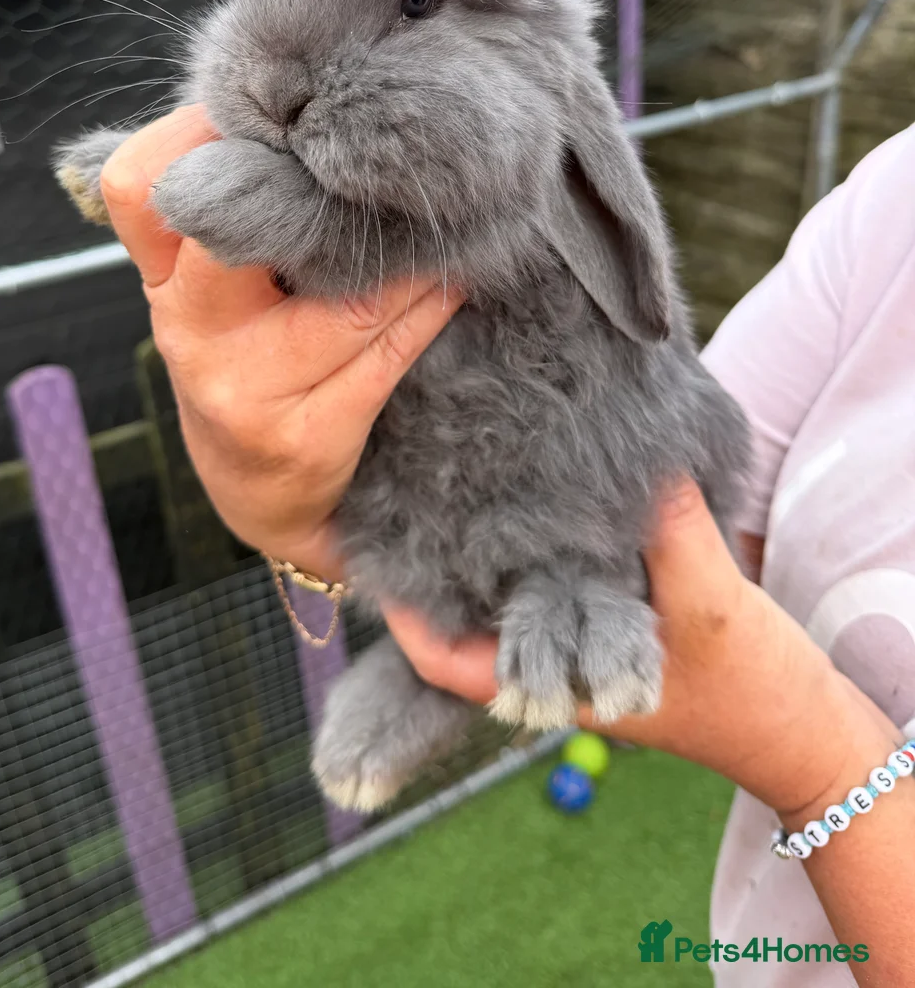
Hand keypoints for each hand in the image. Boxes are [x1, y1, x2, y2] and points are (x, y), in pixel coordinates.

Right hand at [99, 106, 463, 580]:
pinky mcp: (307, 436)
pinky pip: (388, 349)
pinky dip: (432, 303)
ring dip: (410, 250)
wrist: (263, 494)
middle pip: (234, 227)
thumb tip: (315, 109)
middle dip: (318, 187)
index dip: (197, 132)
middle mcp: (188, 330)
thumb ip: (237, 208)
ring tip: (446, 217)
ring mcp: (243, 388)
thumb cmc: (249, 360)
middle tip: (377, 160)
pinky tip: (454, 278)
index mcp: (160, 279)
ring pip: (345, 293)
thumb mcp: (214, 290)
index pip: (137, 185)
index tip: (274, 114)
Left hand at [384, 479, 897, 820]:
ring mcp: (583, 652)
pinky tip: (538, 508)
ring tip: (460, 497)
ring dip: (488, 564)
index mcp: (561, 685)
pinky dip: (541, 558)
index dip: (408, 621)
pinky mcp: (612, 630)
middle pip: (472, 627)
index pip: (452, 664)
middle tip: (413, 507)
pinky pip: (557, 593)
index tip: (385, 565)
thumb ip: (668, 530)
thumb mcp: (710, 601)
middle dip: (440, 577)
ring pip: (511, 608)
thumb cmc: (753, 686)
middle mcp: (559, 670)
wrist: (802, 729)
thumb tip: (633, 457)